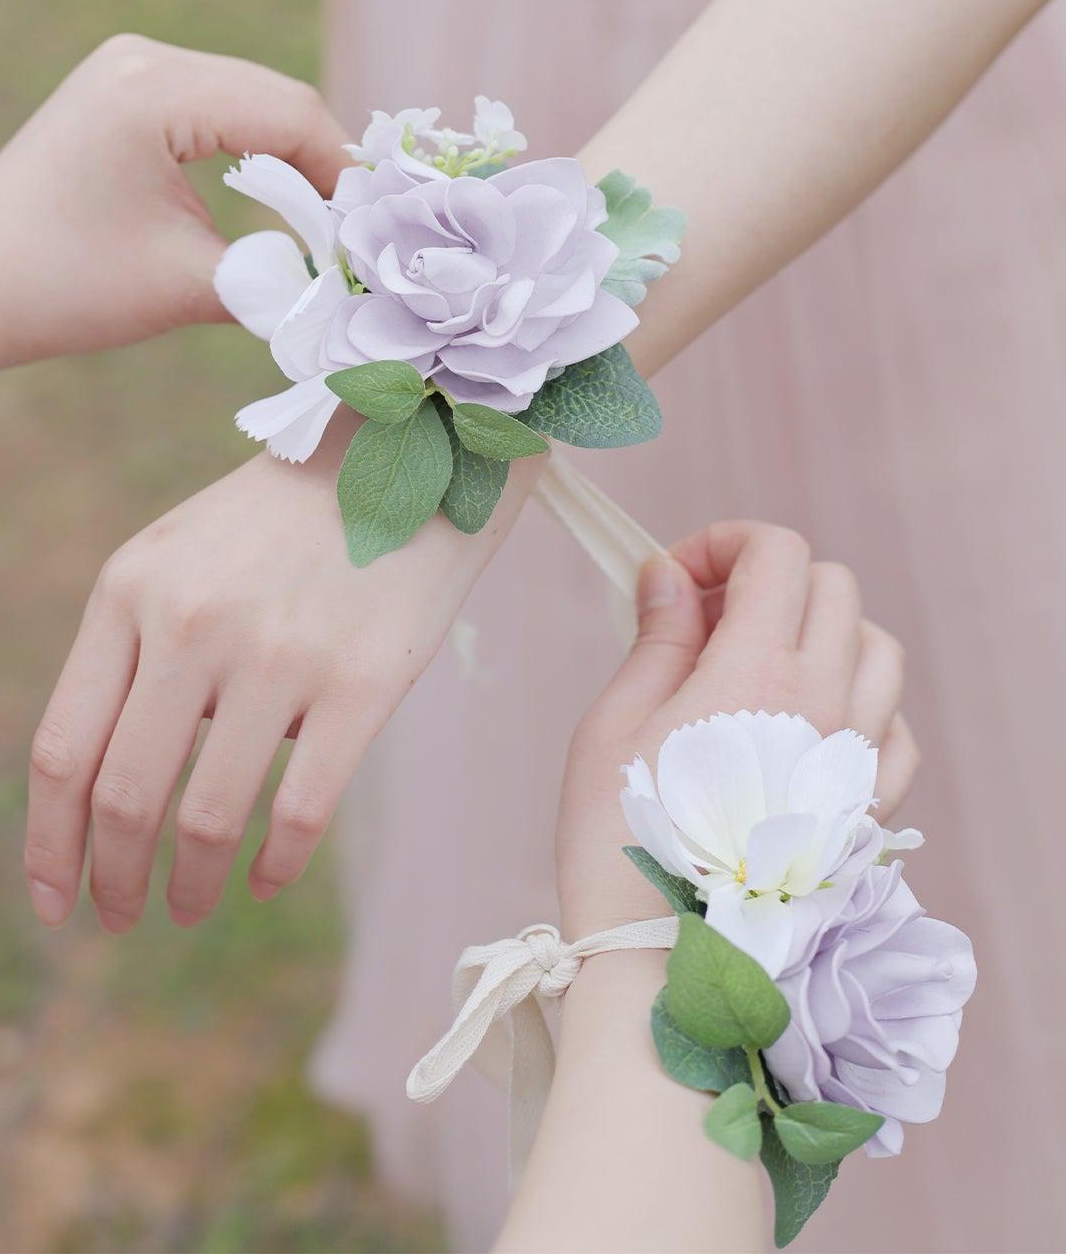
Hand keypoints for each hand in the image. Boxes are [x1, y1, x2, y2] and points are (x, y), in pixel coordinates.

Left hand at [0, 33, 346, 371]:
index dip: (343, 174)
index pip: (290, 114)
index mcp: (154, 91)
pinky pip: (217, 103)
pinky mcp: (125, 84)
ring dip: (292, 155)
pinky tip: (273, 195)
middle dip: (323, 164)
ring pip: (253, 97)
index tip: (373, 233)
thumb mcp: (190, 286)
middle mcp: (144, 58)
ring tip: (321, 220)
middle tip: (357, 231)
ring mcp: (131, 64)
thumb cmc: (67, 287)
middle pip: (276, 96)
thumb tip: (356, 280)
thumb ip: (281, 277)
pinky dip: (252, 147)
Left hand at [24, 417, 543, 929]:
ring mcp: (277, 655)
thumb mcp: (178, 557)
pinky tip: (263, 881)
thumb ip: (132, 651)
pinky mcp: (359, 684)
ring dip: (189, 887)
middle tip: (121, 917)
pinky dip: (273, 867)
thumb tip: (105, 788)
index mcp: (130, 591)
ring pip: (207, 818)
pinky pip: (301, 812)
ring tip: (189, 907)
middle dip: (111, 880)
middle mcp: (192, 623)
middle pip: (123, 796)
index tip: (51, 899)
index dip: (47, 842)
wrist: (407, 453)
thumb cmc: (281, 520)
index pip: (61, 748)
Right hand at [556, 523, 918, 940]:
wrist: (667, 963)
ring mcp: (855, 759)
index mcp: (756, 669)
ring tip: (762, 668)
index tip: (676, 579)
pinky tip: (807, 729)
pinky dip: (859, 706)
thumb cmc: (621, 842)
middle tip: (705, 620)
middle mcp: (824, 702)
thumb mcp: (614, 724)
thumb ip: (656, 638)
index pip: (778, 553)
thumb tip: (670, 577)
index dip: (723, 542)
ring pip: (876, 648)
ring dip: (822, 634)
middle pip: (831, 587)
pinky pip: (893, 729)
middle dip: (767, 580)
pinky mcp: (868, 810)